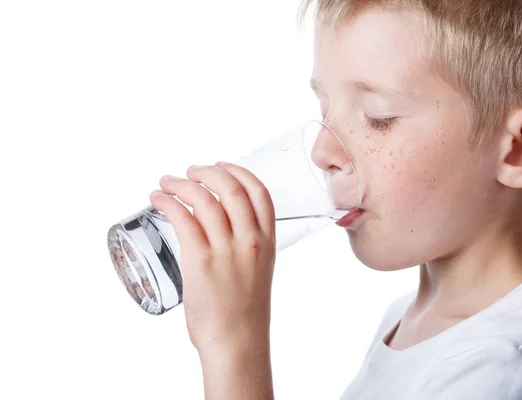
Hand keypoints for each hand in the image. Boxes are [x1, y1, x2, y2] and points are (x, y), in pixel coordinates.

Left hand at [149, 162, 276, 354]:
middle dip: (206, 172)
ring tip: (167, 184)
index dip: (238, 171)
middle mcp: (250, 240)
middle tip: (190, 172)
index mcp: (267, 241)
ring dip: (181, 184)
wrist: (237, 343)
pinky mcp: (200, 261)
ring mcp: (226, 250)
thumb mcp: (258, 270)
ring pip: (203, 199)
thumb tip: (217, 231)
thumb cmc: (244, 313)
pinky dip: (167, 203)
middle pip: (230, 188)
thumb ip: (245, 247)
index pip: (259, 192)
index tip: (221, 166)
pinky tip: (158, 200)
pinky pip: (182, 219)